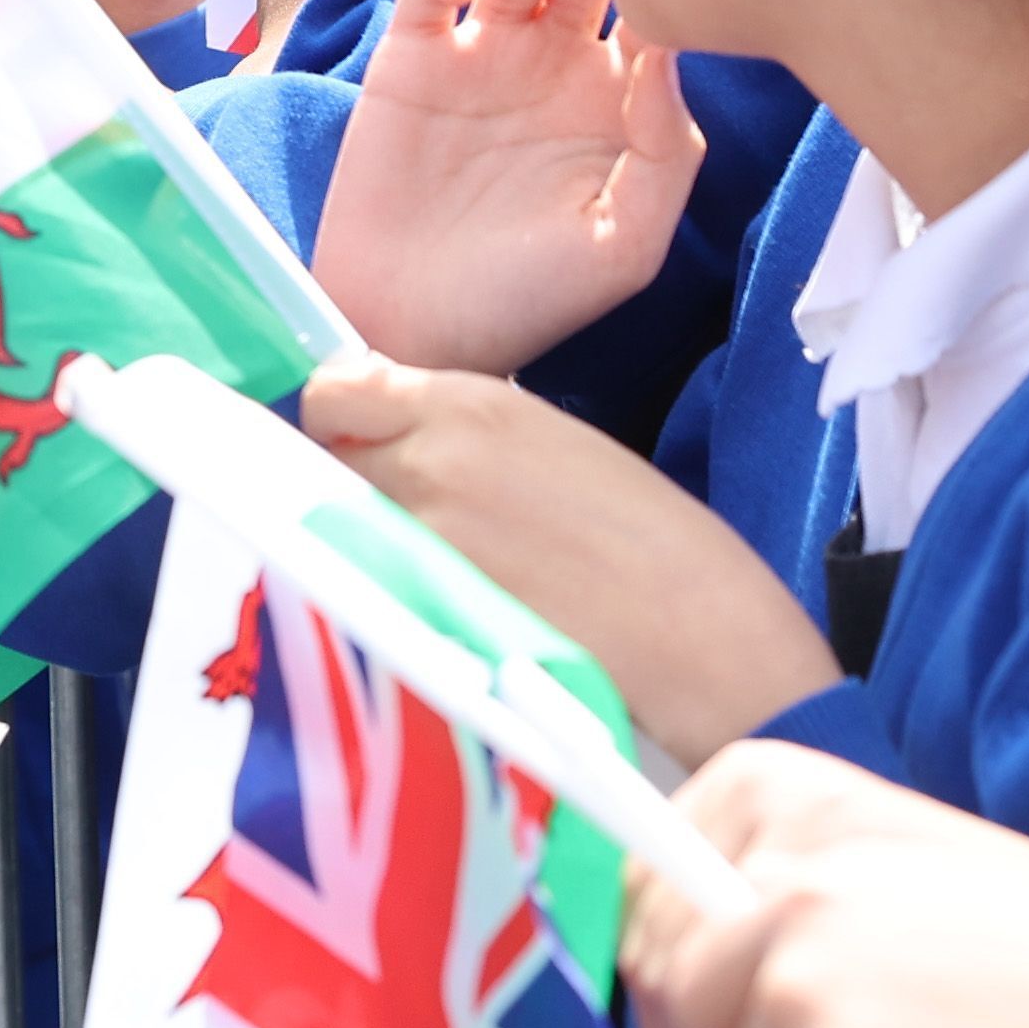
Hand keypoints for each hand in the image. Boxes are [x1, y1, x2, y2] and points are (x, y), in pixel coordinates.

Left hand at [293, 357, 831, 766]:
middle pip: (326, 461)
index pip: (335, 390)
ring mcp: (417, 541)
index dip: (341, 417)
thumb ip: (465, 433)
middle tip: (403, 511)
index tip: (360, 437)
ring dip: (368, 538)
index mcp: (467, 406)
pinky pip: (372, 586)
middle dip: (351, 480)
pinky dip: (390, 591)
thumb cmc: (653, 543)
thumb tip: (401, 438)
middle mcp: (425, 462)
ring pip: (345, 526)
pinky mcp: (422, 612)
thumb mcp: (555, 445)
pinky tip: (445, 606)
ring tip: (440, 563)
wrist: (702, 637)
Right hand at [306, 0, 704, 370]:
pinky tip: (454, 0)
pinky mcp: (412, 51)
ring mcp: (484, 51)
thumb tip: (668, 52)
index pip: (659, 6)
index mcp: (619, 100)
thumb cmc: (528, 299)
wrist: (409, 325)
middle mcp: (557, 63)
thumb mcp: (623, 247)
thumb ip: (665, 152)